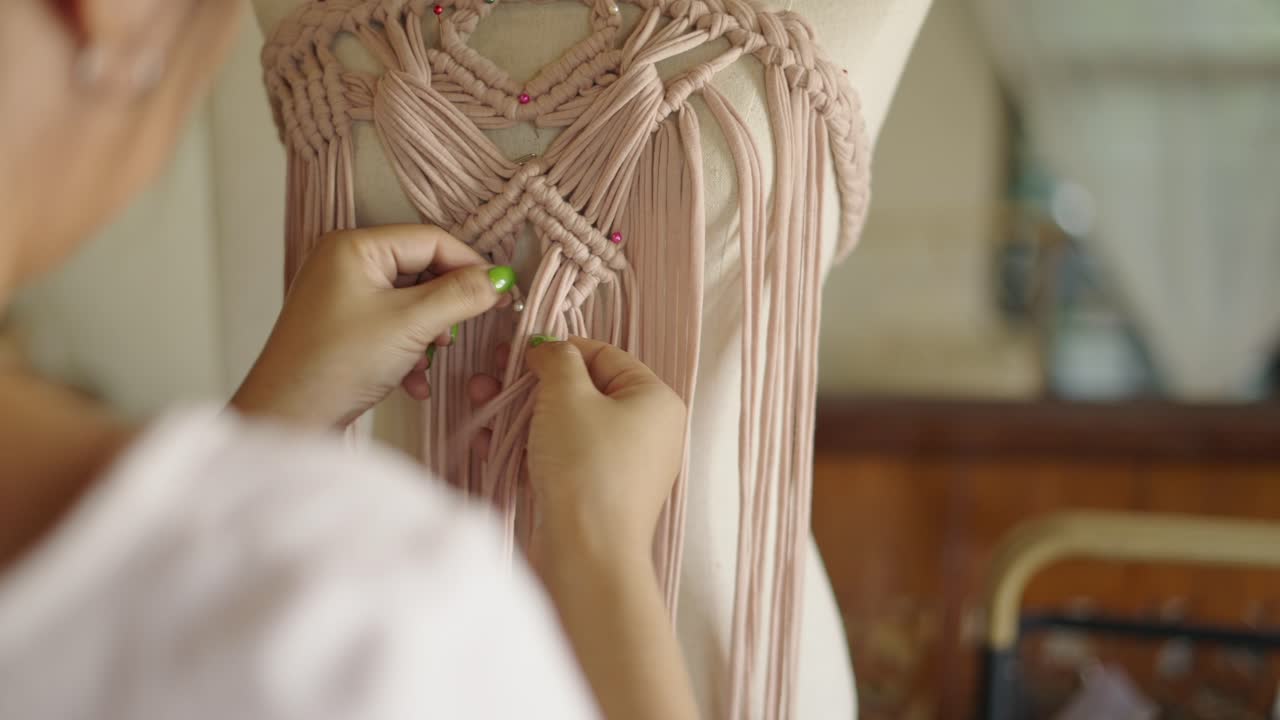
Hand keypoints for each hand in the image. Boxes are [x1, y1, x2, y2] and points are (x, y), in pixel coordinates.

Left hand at [233, 225, 514, 428]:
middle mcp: (345, 262)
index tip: (500, 293)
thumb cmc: (339, 362)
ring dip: (429, 332)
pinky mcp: (343, 328)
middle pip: (420, 270)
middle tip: (462, 331)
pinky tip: (413, 380)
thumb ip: (460, 296)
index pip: (430, 240)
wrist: (287, 418)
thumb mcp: (410, 324)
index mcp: (355, 246)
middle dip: (444, 305)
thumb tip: (499, 279)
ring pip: (409, 302)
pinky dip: (409, 350)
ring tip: (430, 357)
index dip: (469, 265)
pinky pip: (391, 326)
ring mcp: (342, 296)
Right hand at [470, 338, 698, 719]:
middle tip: (490, 376)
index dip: (559, 349)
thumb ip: (558, 360)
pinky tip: (489, 442)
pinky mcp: (597, 494)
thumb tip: (550, 350)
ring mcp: (624, 466)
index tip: (519, 351)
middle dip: (531, 384)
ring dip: (521, 413)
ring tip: (480, 403)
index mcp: (655, 399)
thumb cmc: (586, 464)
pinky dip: (529, 448)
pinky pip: (563, 458)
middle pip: (582, 391)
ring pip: (566, 426)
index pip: (604, 355)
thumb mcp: (567, 395)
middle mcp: (648, 431)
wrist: (588, 553)